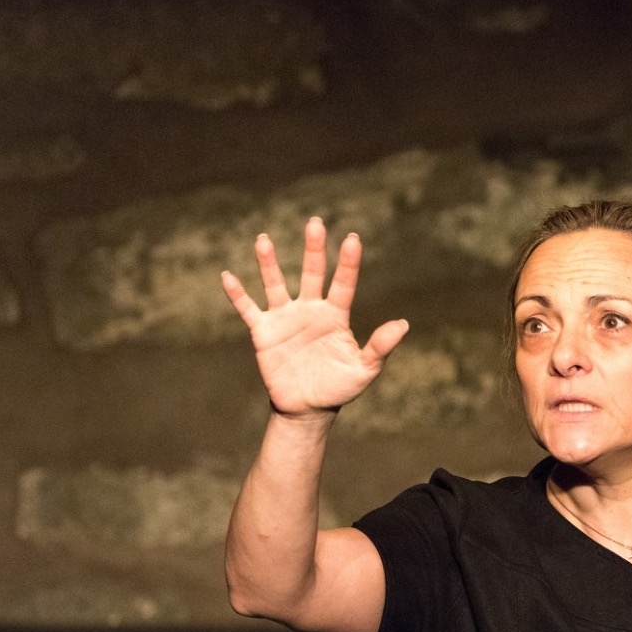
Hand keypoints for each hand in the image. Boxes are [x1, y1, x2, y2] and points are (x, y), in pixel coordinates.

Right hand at [221, 216, 408, 418]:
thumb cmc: (338, 387)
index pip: (343, 284)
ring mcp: (285, 318)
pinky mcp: (263, 332)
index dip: (348, 263)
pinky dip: (237, 294)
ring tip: (263, 240)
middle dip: (313, 249)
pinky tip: (227, 276)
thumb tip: (404, 324)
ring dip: (269, 263)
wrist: (307, 408)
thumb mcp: (364, 370)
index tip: (353, 239)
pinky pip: (248, 309)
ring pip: (276, 284)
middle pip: (312, 273)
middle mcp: (310, 310)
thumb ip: (380, 347)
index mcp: (335, 316)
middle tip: (315, 223)